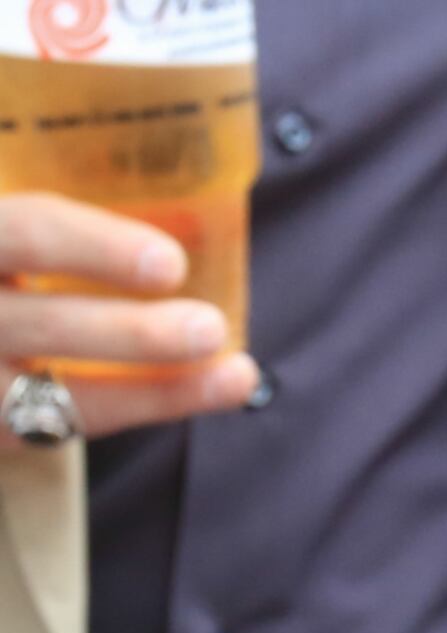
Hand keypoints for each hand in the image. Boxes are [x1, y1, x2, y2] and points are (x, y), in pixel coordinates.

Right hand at [0, 196, 256, 433]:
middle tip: (210, 328)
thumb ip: (55, 218)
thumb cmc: (7, 260)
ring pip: (62, 394)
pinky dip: (143, 406)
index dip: (95, 248)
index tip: (171, 264)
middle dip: (135, 333)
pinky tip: (201, 390)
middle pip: (45, 325)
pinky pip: (69, 426)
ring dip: (158, 388)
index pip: (23, 234)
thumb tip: (186, 203)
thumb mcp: (17, 227)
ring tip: (234, 375)